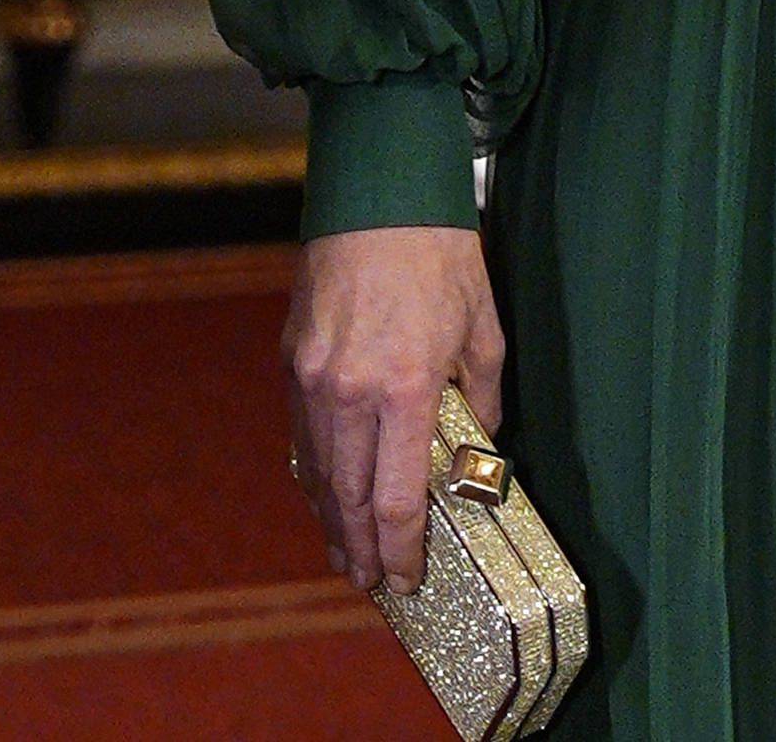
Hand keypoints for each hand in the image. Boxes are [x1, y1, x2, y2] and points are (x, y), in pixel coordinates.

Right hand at [285, 226, 504, 593]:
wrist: (379, 192)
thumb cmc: (440, 253)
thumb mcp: (483, 325)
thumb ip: (481, 397)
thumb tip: (477, 448)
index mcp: (404, 388)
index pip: (398, 500)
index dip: (403, 551)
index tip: (407, 580)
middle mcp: (350, 393)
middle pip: (349, 500)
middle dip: (361, 550)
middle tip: (371, 582)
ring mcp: (312, 377)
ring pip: (317, 473)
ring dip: (332, 520)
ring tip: (347, 552)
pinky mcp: (292, 359)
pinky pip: (302, 434)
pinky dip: (314, 472)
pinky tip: (326, 491)